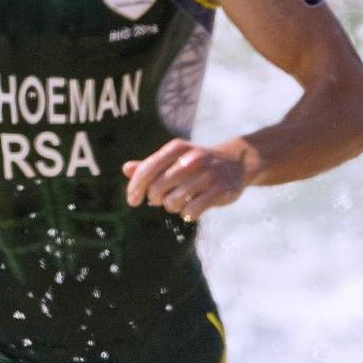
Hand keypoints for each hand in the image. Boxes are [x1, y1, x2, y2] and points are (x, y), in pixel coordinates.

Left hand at [124, 139, 249, 221]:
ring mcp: (209, 174)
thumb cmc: (196, 163)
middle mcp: (192, 158)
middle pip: (157, 188)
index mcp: (176, 148)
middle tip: (161, 199)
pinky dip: (187, 214)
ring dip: (172, 207)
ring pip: (172, 202)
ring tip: (180, 201)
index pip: (147, 169)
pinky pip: (191, 211)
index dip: (135, 188)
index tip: (132, 201)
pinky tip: (191, 209)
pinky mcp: (222, 190)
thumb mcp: (174, 159)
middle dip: (154, 199)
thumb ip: (150, 165)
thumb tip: (125, 169)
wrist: (236, 163)